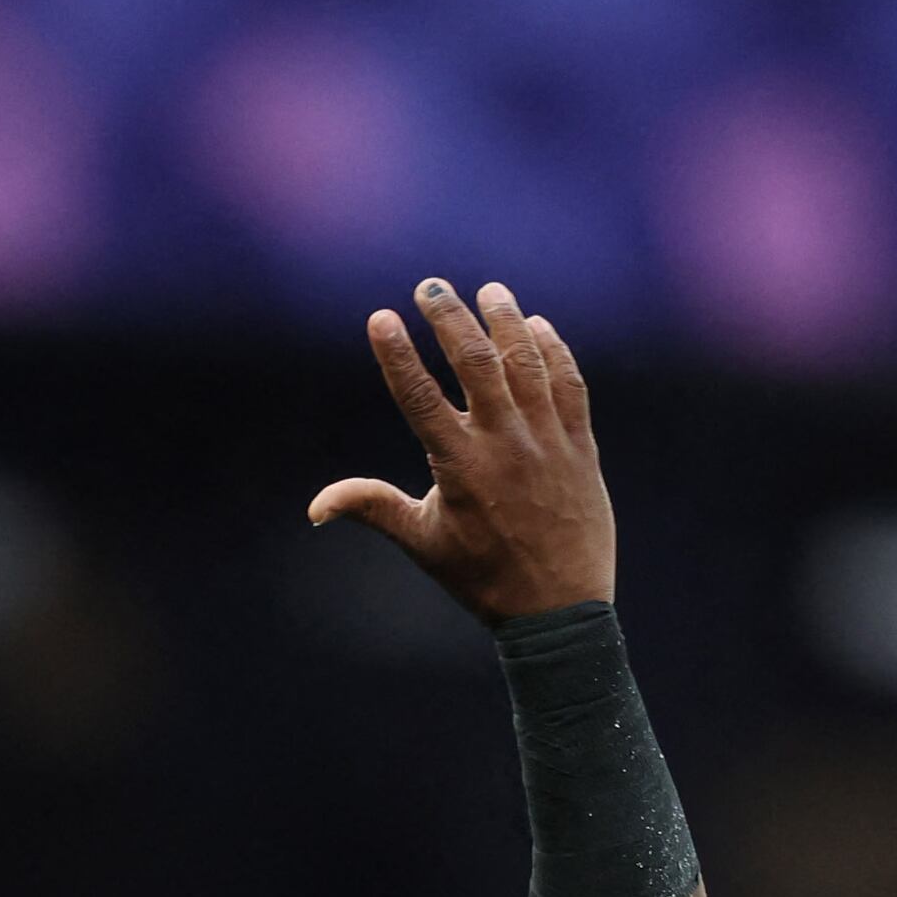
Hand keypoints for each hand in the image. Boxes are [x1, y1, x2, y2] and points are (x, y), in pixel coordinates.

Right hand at [305, 278, 613, 622]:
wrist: (561, 610)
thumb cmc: (484, 578)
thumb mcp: (423, 544)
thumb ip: (373, 508)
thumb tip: (316, 506)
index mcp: (460, 467)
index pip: (420, 398)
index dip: (398, 355)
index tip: (381, 317)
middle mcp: (505, 445)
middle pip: (476, 362)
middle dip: (450, 317)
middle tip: (431, 286)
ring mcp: (547, 440)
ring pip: (526, 362)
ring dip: (506, 320)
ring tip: (489, 291)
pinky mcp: (580, 445)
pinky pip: (568, 383)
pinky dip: (552, 350)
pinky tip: (537, 327)